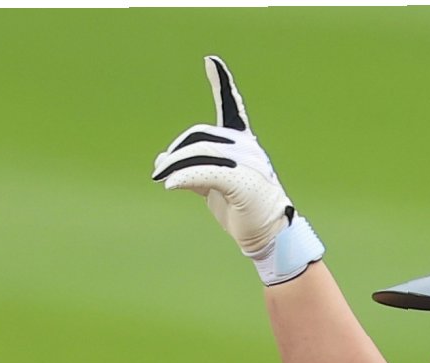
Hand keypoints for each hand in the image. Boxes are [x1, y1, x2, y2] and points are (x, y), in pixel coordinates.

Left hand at [152, 56, 323, 284]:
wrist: (269, 235)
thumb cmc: (244, 210)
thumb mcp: (216, 185)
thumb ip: (195, 168)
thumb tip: (163, 163)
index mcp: (244, 144)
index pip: (232, 108)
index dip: (222, 84)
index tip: (211, 61)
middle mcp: (248, 148)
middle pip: (200, 137)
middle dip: (176, 152)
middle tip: (159, 171)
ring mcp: (248, 163)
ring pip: (199, 153)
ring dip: (174, 166)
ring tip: (162, 179)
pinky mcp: (242, 181)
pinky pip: (205, 172)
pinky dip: (183, 177)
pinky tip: (169, 185)